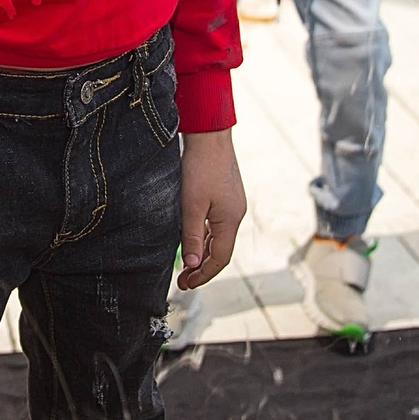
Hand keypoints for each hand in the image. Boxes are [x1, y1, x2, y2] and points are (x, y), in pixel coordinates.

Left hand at [176, 129, 245, 290]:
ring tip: (186, 265)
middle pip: (220, 251)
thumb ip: (191, 236)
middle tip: (183, 280)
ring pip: (218, 238)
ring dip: (202, 253)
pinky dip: (204, 237)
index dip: (203, 274)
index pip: (219, 258)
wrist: (210, 135)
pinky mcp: (226, 197)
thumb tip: (192, 265)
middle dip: (202, 268)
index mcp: (230, 220)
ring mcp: (232, 205)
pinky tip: (192, 239)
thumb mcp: (191, 205)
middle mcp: (235, 215)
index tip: (186, 284)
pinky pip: (216, 225)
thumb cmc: (200, 167)